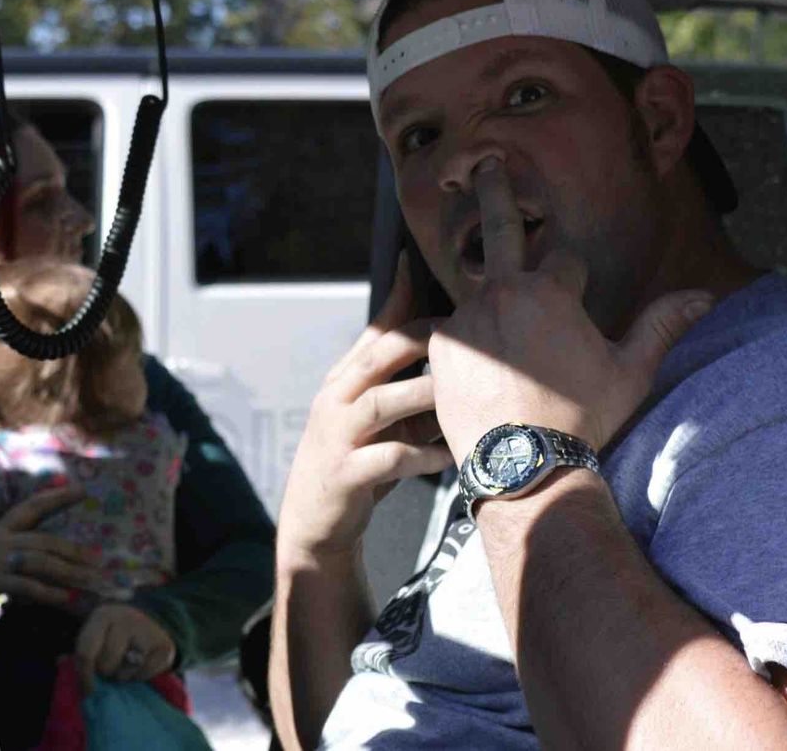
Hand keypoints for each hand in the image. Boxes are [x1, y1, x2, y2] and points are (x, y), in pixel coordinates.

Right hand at [0, 485, 101, 608]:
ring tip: (88, 580)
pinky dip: (48, 592)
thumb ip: (8, 543)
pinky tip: (64, 597)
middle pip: (45, 540)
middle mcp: (1, 540)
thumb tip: (39, 551)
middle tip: (96, 559)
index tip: (82, 491)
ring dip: (68, 572)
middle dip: (73, 549)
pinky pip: (27, 587)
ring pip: (41, 562)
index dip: (58, 497)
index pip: (33, 506)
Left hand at [76, 603, 176, 692]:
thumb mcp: (96, 635)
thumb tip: (60, 661)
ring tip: (126, 664)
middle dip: (106, 671)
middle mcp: (126, 619)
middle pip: (105, 665)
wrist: (153, 622)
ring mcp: (148, 630)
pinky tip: (141, 665)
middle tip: (111, 665)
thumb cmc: (115, 634)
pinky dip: (141, 677)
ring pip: (124, 672)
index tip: (87, 689)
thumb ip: (81, 651)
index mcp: (103, 615)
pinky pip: (144, 675)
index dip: (84, 675)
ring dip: (123, 675)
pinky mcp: (164, 647)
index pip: (86, 652)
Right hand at [276, 251, 452, 567]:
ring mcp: (338, 437)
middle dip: (422, 339)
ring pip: (382, 403)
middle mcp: (337, 400)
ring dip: (425, 395)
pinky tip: (450, 456)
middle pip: (379, 356)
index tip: (425, 264)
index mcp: (346, 379)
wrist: (317, 522)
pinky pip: (389, 459)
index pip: (375, 330)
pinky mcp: (346, 476)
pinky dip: (422, 455)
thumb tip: (459, 353)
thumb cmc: (360, 460)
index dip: (401, 296)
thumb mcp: (381, 417)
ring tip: (462, 393)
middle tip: (469, 334)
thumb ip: (410, 384)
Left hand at [429, 159, 713, 462]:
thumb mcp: (629, 373)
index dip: (575, 282)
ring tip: (497, 327)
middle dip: (497, 191)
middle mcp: (502, 295)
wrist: (523, 467)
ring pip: (479, 292)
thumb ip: (660, 326)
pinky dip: (468, 338)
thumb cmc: (582, 420)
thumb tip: (703, 297)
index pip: (565, 260)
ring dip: (489, 299)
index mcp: (549, 293)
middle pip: (499, 228)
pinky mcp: (441, 348)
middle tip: (487, 163)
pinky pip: (454, 329)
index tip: (576, 306)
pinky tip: (481, 365)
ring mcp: (466, 320)